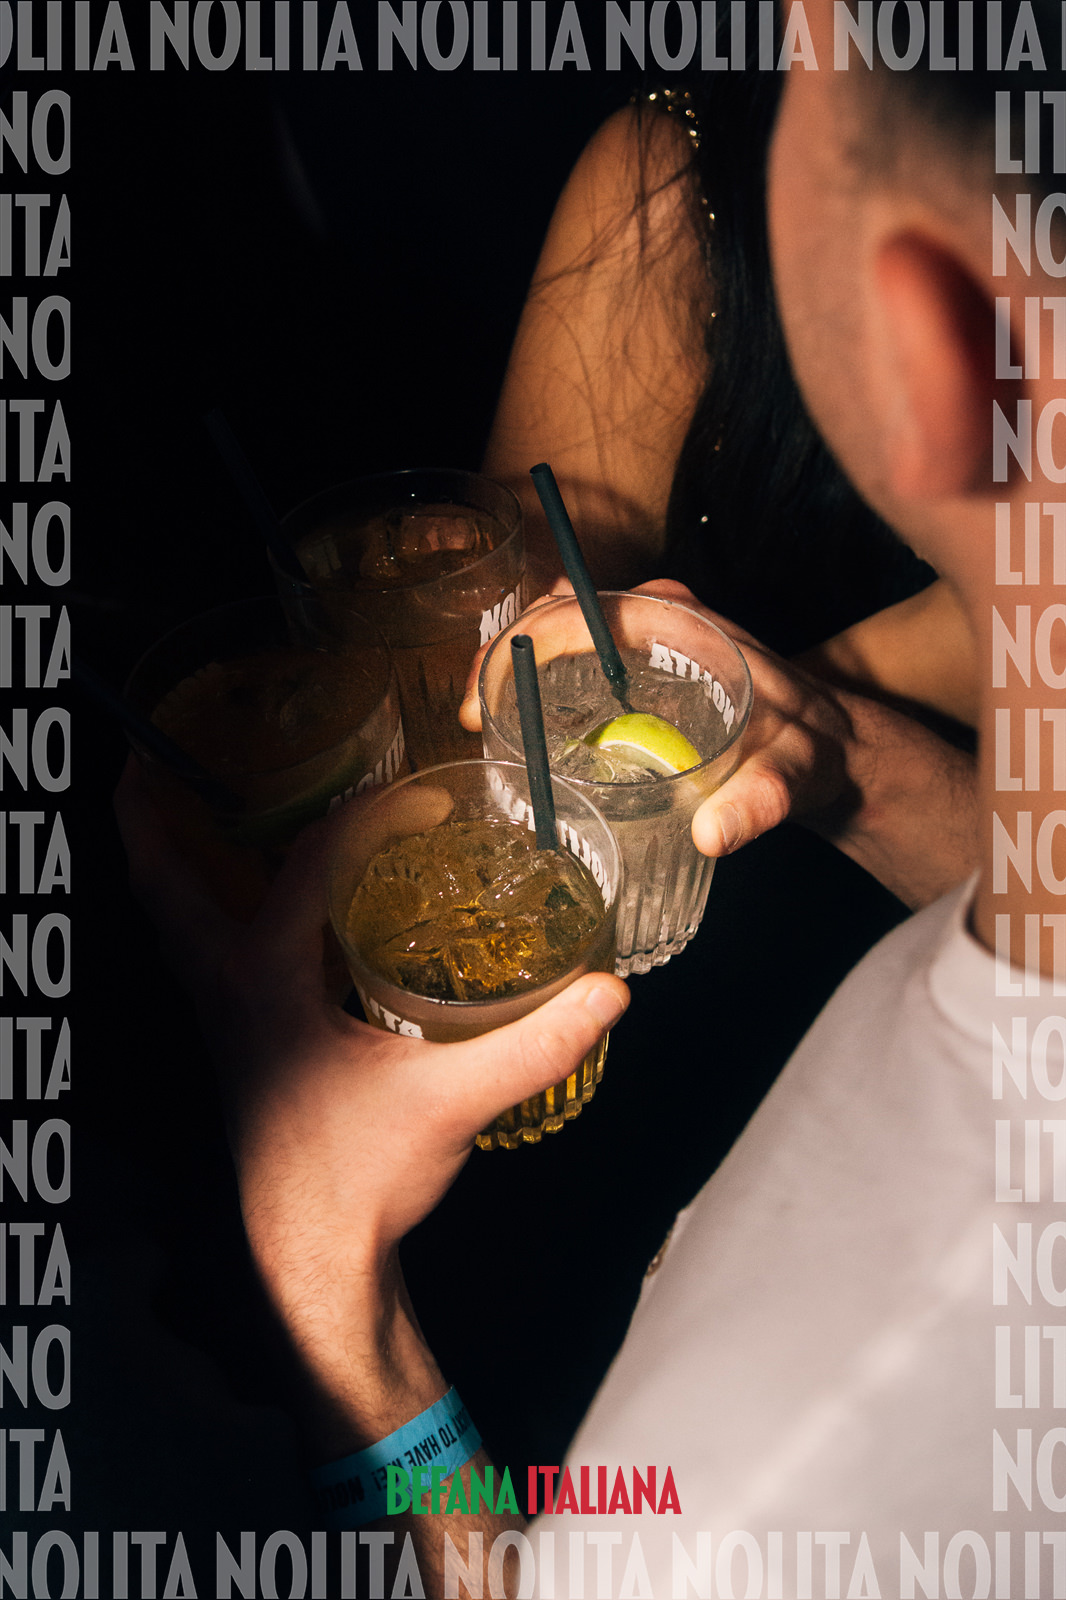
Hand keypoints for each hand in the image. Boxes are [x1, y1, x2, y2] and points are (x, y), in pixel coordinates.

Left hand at [114, 760, 628, 1437]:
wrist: (313, 1260)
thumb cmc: (356, 1181)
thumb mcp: (449, 1104)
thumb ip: (532, 1046)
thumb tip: (606, 992)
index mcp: (264, 982)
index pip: (308, 865)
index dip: (367, 816)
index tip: (424, 797)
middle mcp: (225, 990)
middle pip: (162, 885)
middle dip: (147, 816)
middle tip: (143, 754)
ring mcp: (224, 1019)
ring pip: (176, 921)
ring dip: (174, 862)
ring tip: (186, 811)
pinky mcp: (243, 1044)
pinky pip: (209, 953)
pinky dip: (216, 909)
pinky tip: (267, 907)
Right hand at [459, 576, 977, 906]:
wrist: (836, 751)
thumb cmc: (815, 753)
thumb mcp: (795, 776)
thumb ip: (763, 803)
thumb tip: (712, 836)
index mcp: (680, 622)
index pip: (578, 611)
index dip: (519, 648)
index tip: (485, 704)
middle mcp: (656, 618)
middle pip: (554, 617)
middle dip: (502, 661)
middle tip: (472, 724)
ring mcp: (646, 640)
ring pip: (558, 637)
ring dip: (514, 674)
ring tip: (483, 731)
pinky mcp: (642, 670)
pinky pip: (576, 663)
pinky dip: (540, 687)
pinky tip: (520, 732)